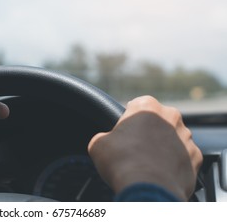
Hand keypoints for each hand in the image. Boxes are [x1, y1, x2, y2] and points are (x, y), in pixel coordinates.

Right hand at [88, 96, 202, 200]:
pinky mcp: (196, 157)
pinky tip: (161, 173)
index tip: (123, 134)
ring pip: (172, 138)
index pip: (136, 106)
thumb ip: (104, 136)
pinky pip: (183, 157)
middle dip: (149, 132)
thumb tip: (105, 142)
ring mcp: (186, 137)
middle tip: (135, 149)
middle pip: (157, 121)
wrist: (147, 189)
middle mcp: (171, 116)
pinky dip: (174, 164)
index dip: (128, 120)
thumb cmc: (122, 161)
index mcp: (147, 106)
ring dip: (163, 147)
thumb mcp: (98, 144)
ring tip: (148, 164)